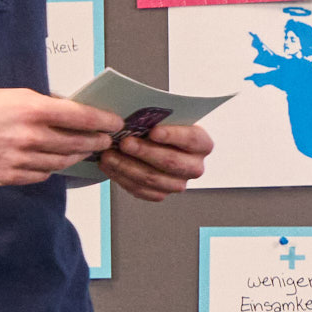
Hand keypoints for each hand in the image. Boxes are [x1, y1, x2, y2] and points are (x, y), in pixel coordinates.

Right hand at [0, 89, 118, 186]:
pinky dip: (50, 168)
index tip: (116, 123)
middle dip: (96, 141)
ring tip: (83, 151)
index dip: (104, 121)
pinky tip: (53, 161)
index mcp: (32, 109)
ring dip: (76, 157)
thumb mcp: (15, 95)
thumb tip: (75, 112)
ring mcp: (19, 158)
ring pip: (61, 162)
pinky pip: (41, 175)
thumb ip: (45, 105)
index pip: (81, 117)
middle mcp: (28, 135)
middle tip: (105, 140)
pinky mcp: (8, 175)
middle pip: (77, 143)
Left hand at [99, 121, 213, 202]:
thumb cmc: (159, 128)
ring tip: (109, 155)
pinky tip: (110, 167)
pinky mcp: (161, 194)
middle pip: (171, 162)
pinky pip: (141, 190)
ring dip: (127, 166)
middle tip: (125, 143)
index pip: (192, 139)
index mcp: (202, 144)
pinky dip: (122, 178)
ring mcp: (179, 183)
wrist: (154, 146)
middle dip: (145, 152)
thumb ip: (157, 118)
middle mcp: (195, 167)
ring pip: (153, 179)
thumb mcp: (164, 119)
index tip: (153, 131)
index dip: (173, 135)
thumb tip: (136, 118)